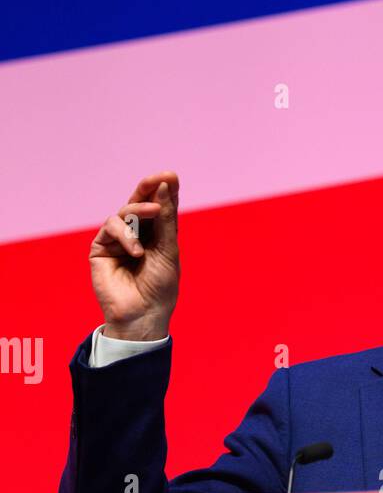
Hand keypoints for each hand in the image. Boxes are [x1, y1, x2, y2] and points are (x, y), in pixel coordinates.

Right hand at [89, 171, 180, 339]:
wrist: (143, 316)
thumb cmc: (160, 288)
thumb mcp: (169, 250)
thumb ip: (166, 219)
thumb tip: (165, 185)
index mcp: (157, 235)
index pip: (159, 207)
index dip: (164, 190)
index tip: (171, 176)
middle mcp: (136, 234)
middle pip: (139, 203)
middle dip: (148, 188)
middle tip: (159, 178)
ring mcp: (117, 240)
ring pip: (124, 211)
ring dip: (139, 210)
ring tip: (152, 214)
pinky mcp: (101, 248)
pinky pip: (110, 228)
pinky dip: (125, 235)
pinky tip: (136, 251)